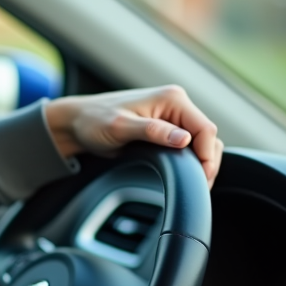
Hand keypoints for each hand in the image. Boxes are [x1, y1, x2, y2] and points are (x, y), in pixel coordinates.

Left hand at [43, 86, 222, 187]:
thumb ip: (153, 132)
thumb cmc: (93, 121)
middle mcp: (176, 105)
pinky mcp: (167, 130)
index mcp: (172, 99)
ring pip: (201, 142)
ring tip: (194, 184)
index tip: (201, 177)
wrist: (77, 123)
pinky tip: (185, 175)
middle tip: (199, 186)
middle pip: (208, 137)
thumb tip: (184, 139)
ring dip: (201, 162)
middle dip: (207, 162)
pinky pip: (189, 146)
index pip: (206, 129)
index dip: (207, 155)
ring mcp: (172, 118)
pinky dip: (191, 160)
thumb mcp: (120, 127)